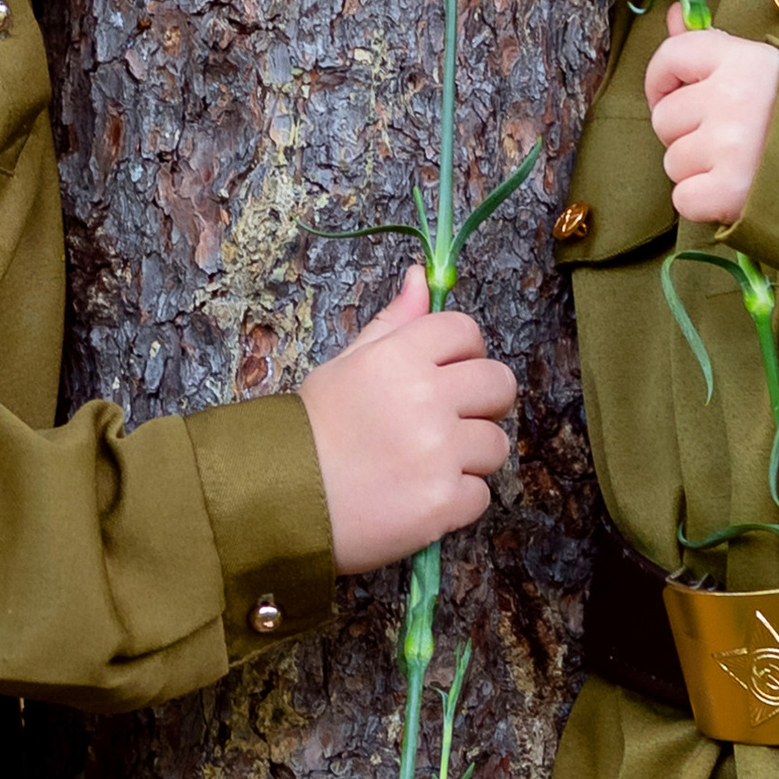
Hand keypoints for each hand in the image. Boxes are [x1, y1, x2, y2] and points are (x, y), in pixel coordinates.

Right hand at [300, 270, 517, 573]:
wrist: (279, 500)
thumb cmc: (312, 430)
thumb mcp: (346, 364)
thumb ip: (393, 323)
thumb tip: (421, 276)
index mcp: (399, 357)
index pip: (466, 331)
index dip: (464, 352)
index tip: (448, 373)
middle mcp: (425, 398)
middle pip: (499, 384)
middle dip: (484, 401)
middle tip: (452, 420)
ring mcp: (438, 452)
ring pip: (496, 444)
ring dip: (471, 456)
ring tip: (428, 465)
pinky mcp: (443, 502)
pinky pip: (481, 494)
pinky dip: (457, 500)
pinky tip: (420, 497)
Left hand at [644, 10, 778, 228]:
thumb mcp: (764, 68)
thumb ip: (711, 45)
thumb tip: (675, 14)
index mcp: (741, 60)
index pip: (670, 56)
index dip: (664, 79)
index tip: (679, 93)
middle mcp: (731, 98)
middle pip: (664, 118)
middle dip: (688, 132)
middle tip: (731, 138)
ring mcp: (728, 146)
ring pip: (673, 162)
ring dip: (699, 170)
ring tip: (742, 165)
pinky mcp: (729, 191)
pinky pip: (684, 199)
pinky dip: (705, 203)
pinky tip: (737, 192)